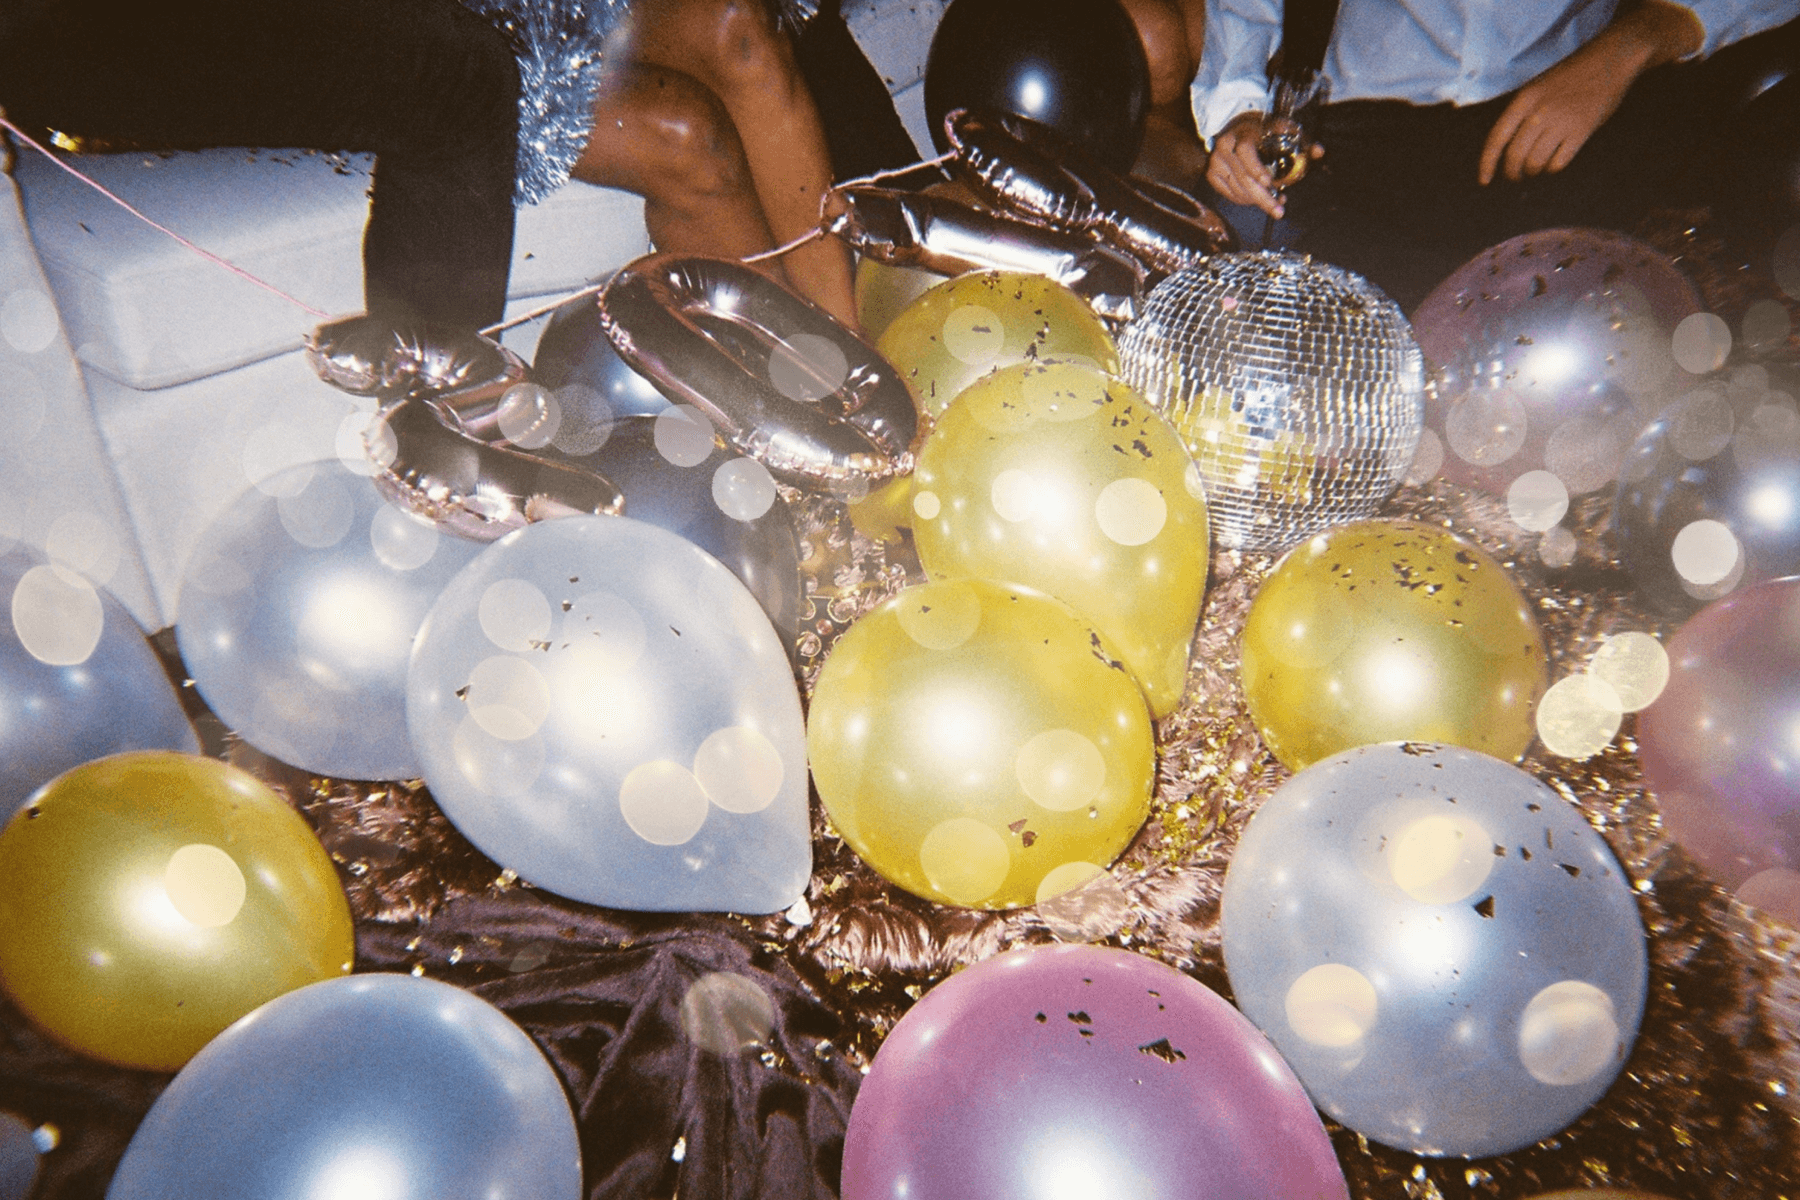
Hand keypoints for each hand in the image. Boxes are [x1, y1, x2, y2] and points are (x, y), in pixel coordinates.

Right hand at [1206, 111, 1320, 218]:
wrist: (1237, 126)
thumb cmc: (1263, 129)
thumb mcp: (1282, 129)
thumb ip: (1301, 140)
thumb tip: (1319, 151)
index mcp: (1243, 133)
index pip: (1246, 151)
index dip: (1256, 168)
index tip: (1269, 183)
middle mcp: (1226, 146)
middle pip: (1243, 177)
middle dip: (1263, 197)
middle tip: (1278, 211)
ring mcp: (1216, 160)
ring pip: (1237, 189)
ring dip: (1256, 200)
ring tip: (1273, 204)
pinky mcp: (1211, 172)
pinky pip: (1229, 194)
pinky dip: (1244, 200)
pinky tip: (1255, 199)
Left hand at [1477, 44, 1635, 183]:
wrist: (1610, 59)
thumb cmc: (1571, 74)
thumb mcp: (1537, 87)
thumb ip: (1522, 113)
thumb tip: (1508, 149)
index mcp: (1524, 100)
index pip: (1496, 139)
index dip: (1487, 164)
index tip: (1484, 180)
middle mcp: (1538, 112)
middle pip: (1514, 156)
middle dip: (1513, 173)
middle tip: (1517, 176)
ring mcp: (1560, 121)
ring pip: (1535, 163)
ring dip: (1534, 171)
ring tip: (1537, 168)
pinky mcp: (1582, 130)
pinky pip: (1558, 162)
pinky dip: (1553, 168)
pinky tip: (1555, 161)